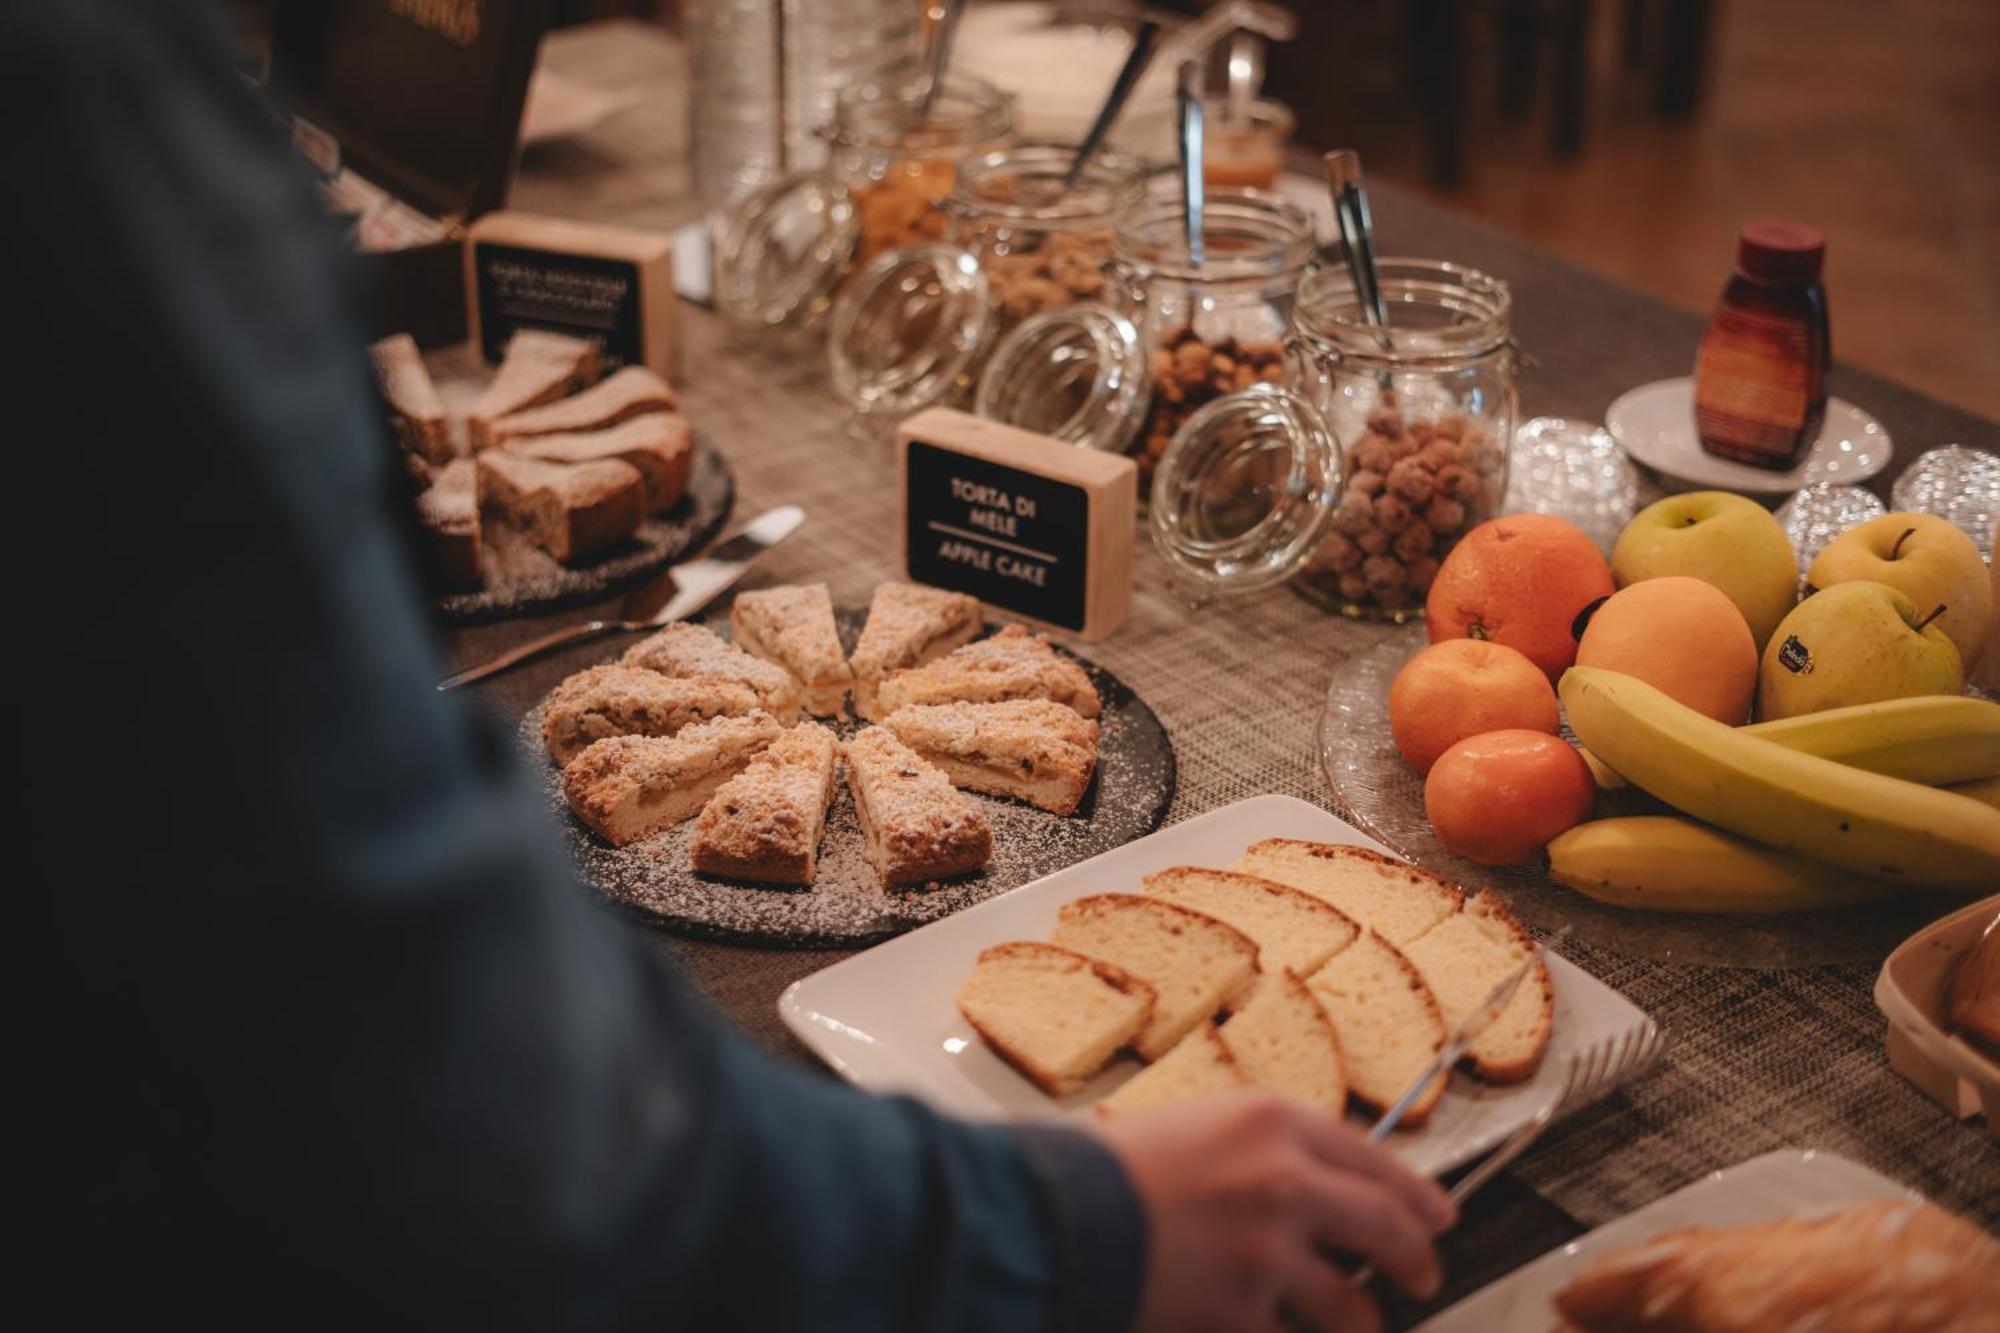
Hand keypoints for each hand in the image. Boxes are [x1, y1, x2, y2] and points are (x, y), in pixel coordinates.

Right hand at [1091, 1094, 1454, 1332]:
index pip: (1373, 1159)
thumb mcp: (1199, 1126)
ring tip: (1365, 1327)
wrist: (1059, 1212)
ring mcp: (1268, 1251)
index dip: (1415, 1193)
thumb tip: (1316, 1190)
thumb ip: (1262, 1150)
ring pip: (1351, 1303)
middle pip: (1385, 1225)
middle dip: (1416, 1258)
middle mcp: (1284, 1181)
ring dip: (1364, 1321)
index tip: (1437, 1214)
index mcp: (1273, 1123)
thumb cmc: (1111, 1167)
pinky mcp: (1244, 1311)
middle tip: (1423, 1275)